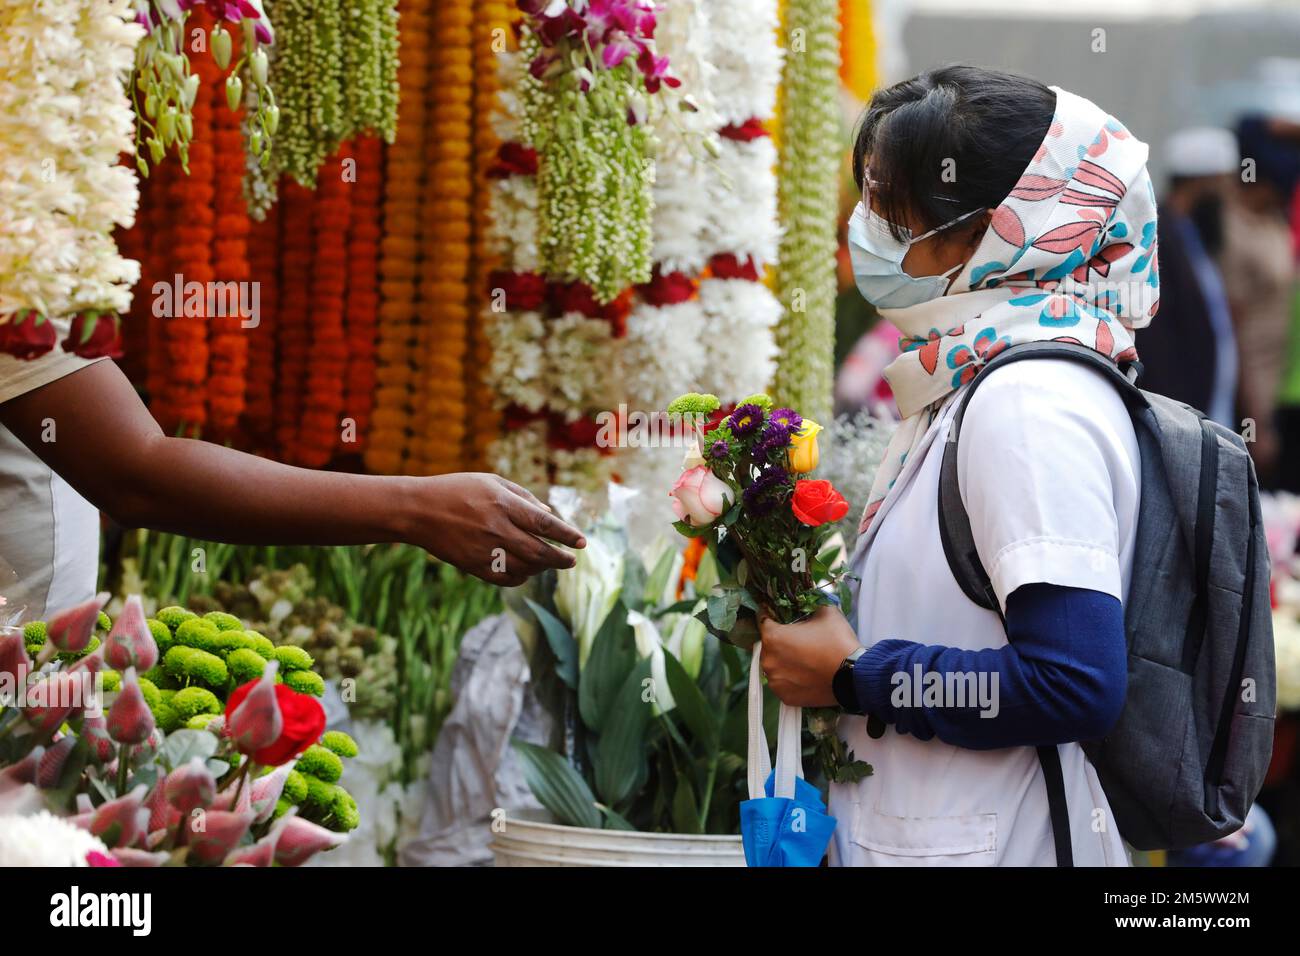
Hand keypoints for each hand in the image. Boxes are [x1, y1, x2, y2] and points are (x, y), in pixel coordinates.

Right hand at [410, 473, 585, 585]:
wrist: (419, 511)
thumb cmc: (457, 490)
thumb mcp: (491, 482)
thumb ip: (523, 496)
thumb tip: (550, 516)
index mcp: (503, 504)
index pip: (544, 525)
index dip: (566, 535)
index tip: (582, 543)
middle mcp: (497, 529)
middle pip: (540, 552)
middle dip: (561, 559)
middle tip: (571, 561)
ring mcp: (485, 550)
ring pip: (526, 568)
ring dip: (542, 568)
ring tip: (548, 563)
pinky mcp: (474, 566)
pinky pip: (506, 578)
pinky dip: (522, 577)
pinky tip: (526, 570)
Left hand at [758, 605, 860, 706]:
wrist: (854, 676)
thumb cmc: (837, 642)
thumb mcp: (825, 612)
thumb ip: (808, 608)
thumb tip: (806, 608)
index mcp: (772, 637)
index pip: (764, 621)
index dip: (774, 617)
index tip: (783, 619)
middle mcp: (768, 660)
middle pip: (769, 645)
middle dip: (781, 642)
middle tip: (800, 641)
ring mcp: (775, 681)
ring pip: (775, 665)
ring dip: (784, 661)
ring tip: (805, 660)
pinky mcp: (785, 697)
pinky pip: (783, 683)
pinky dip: (791, 678)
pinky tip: (806, 675)